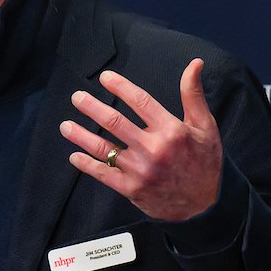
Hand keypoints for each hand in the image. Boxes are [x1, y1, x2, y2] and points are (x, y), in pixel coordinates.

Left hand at [61, 60, 222, 222]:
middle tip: (77, 97)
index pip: (140, 101)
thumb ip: (193, 95)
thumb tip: (194, 64)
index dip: (120, 87)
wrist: (204, 206)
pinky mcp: (132, 188)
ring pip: (104, 148)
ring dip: (81, 135)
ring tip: (65, 126)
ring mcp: (140, 170)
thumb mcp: (205, 126)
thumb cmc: (204, 162)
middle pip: (115, 122)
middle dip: (92, 107)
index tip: (104, 78)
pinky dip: (87, 164)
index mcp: (172, 130)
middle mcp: (154, 149)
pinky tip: (74, 155)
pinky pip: (104, 174)